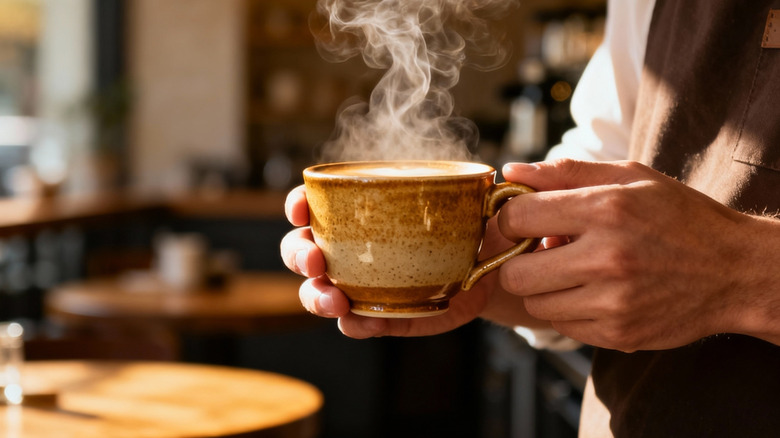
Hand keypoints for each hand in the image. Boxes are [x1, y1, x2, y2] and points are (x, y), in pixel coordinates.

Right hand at [280, 185, 548, 337]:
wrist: (494, 269)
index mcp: (361, 213)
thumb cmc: (473, 224)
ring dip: (317, 296)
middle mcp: (352, 249)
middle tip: (317, 258)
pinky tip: (359, 321)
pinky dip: (355, 324)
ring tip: (335, 299)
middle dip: (300, 254)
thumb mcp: (476, 201)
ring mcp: (364, 285)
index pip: (315, 206)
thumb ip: (484, 186)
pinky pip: (359, 324)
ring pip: (320, 292)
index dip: (298, 206)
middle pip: (303, 251)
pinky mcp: (384, 316)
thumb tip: (510, 174)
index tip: (300, 209)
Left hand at [497, 159, 779, 350]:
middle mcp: (606, 258)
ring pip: (535, 302)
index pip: (517, 218)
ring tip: (574, 269)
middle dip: (519, 260)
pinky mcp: (618, 333)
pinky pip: (562, 325)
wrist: (735, 271)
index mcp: (606, 209)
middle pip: (515, 272)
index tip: (523, 220)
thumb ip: (566, 172)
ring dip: (544, 287)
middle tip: (543, 250)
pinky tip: (594, 291)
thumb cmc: (679, 216)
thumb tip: (510, 171)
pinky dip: (568, 308)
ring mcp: (613, 302)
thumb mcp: (631, 177)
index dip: (510, 219)